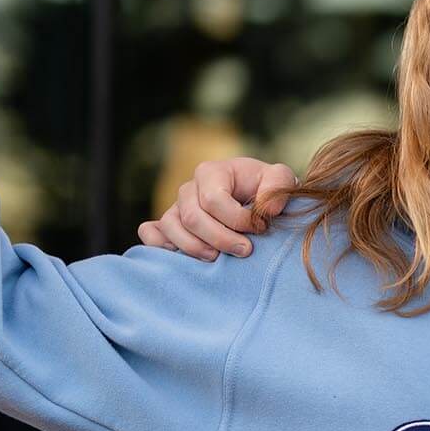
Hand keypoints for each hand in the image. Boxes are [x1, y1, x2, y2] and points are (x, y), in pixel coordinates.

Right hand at [138, 157, 297, 259]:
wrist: (256, 201)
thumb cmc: (266, 190)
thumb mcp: (280, 180)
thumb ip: (277, 186)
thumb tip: (265, 210)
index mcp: (211, 172)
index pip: (213, 199)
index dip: (237, 219)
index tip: (260, 228)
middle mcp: (189, 189)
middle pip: (192, 217)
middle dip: (220, 238)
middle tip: (245, 250)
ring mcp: (175, 207)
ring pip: (170, 227)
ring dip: (194, 248)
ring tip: (217, 258)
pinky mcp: (167, 225)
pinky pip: (150, 233)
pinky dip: (160, 246)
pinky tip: (183, 257)